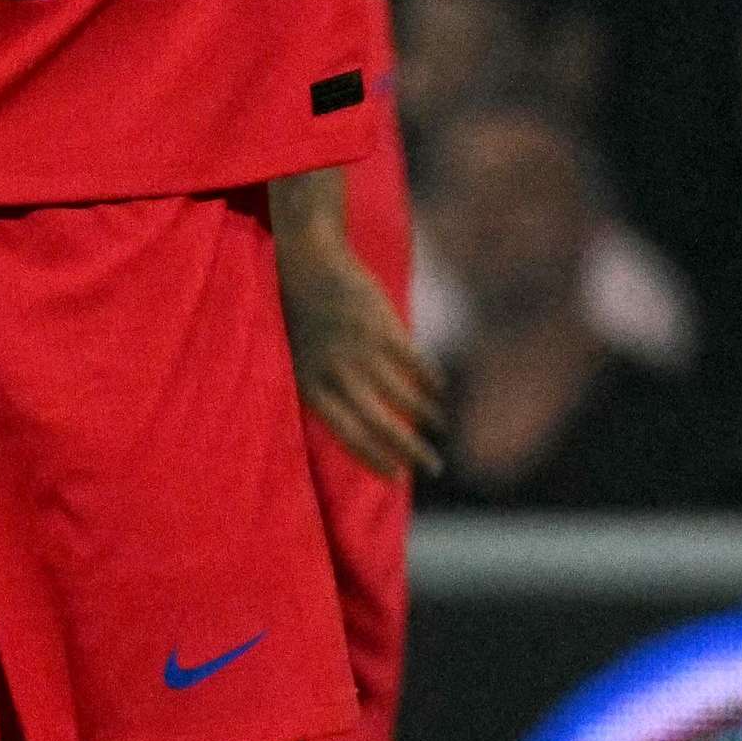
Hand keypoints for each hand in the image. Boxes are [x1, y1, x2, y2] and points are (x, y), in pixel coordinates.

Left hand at [278, 224, 442, 480]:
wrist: (309, 264)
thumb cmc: (303, 318)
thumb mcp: (302, 360)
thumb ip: (328, 391)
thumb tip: (363, 425)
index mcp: (311, 386)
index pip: (348, 435)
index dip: (376, 458)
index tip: (397, 476)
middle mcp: (336, 373)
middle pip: (379, 423)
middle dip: (409, 450)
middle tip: (432, 467)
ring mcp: (360, 349)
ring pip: (402, 395)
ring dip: (425, 414)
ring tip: (438, 426)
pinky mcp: (382, 326)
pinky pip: (414, 362)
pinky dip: (430, 379)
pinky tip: (439, 390)